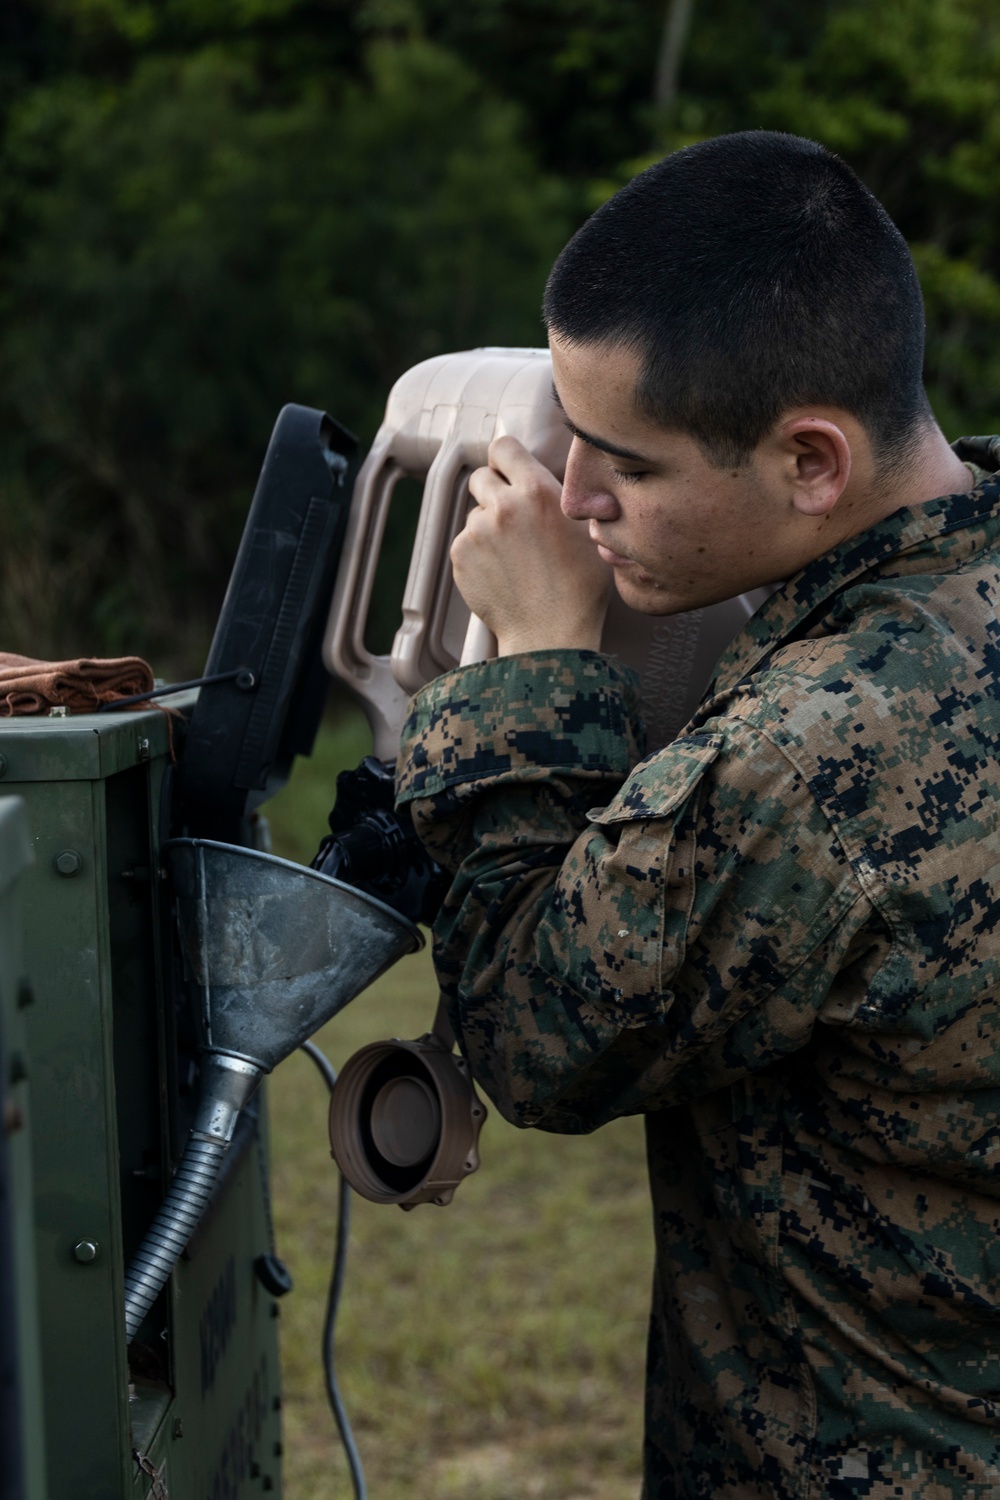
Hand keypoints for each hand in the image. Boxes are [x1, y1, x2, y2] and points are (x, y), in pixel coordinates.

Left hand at [454, 436, 611, 654]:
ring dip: (488, 527)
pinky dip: (478, 553)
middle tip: (513, 518)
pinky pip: (466, 542)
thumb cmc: (579, 588)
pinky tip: (501, 573)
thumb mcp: (585, 531)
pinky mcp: (460, 557)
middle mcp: (503, 506)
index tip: (510, 472)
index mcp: (537, 492)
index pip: (504, 447)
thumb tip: (543, 481)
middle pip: (481, 477)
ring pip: (475, 514)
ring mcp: (477, 532)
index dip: (506, 459)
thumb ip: (557, 499)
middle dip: (494, 491)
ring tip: (514, 557)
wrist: (551, 634)